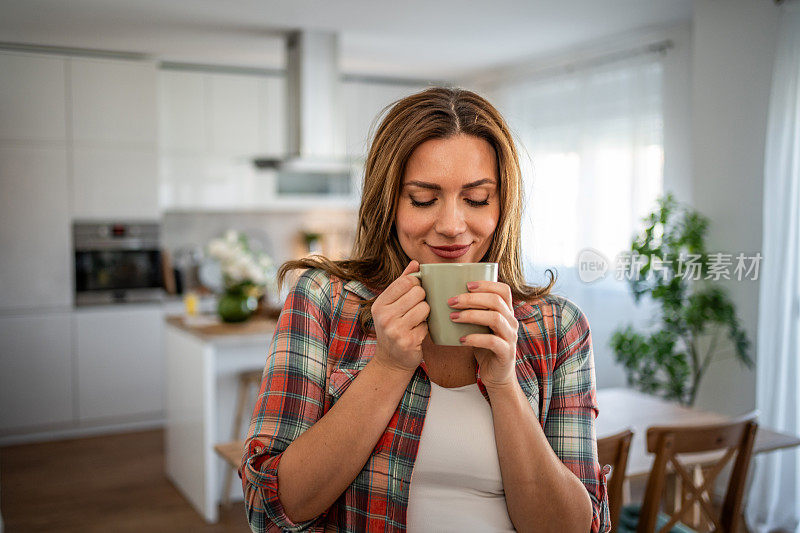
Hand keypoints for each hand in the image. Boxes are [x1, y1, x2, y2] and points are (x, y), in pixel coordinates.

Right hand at [371, 260, 429, 374]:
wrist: (391, 360)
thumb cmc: (393, 327)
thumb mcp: (391, 305)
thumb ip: (402, 282)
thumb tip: (416, 263)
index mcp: (380, 304)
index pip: (406, 281)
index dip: (417, 283)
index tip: (416, 290)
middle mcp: (384, 316)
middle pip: (418, 292)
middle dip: (422, 299)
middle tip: (417, 308)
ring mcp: (395, 330)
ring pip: (425, 307)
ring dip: (426, 314)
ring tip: (417, 320)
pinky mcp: (408, 341)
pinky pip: (427, 325)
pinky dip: (426, 328)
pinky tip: (417, 333)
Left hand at [449, 280, 518, 390]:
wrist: (496, 374)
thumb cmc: (485, 346)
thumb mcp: (480, 326)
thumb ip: (473, 311)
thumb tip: (446, 296)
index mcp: (507, 312)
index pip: (503, 290)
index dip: (486, 284)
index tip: (466, 284)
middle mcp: (512, 322)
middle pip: (496, 301)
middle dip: (472, 299)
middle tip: (451, 301)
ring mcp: (511, 337)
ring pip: (495, 318)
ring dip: (472, 315)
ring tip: (453, 317)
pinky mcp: (506, 353)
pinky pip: (492, 341)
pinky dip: (475, 338)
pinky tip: (461, 339)